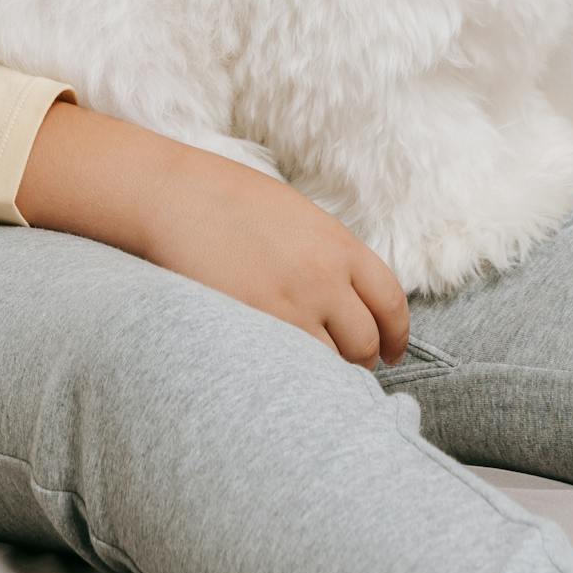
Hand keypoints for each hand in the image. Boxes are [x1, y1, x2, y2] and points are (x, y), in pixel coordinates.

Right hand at [16, 96, 409, 367]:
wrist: (175, 197)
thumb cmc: (230, 201)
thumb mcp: (298, 217)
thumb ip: (329, 256)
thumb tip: (348, 298)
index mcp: (339, 246)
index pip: (391, 302)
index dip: (397, 335)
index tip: (392, 351)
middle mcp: (324, 279)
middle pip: (366, 341)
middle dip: (363, 358)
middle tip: (349, 365)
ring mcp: (290, 307)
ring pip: (332, 362)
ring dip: (329, 372)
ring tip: (313, 372)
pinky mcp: (256, 328)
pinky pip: (293, 369)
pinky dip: (296, 376)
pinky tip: (285, 374)